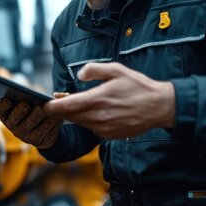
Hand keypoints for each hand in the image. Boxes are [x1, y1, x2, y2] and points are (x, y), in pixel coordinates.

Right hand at [0, 98, 62, 148]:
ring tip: (43, 108)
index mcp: (6, 113)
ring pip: (28, 124)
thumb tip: (52, 95)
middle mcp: (12, 125)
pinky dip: (48, 122)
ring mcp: (23, 135)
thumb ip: (36, 95)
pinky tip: (54, 115)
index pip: (0, 109)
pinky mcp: (35, 140)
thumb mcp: (32, 101)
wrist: (45, 128)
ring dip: (36, 115)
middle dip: (20, 111)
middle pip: (14, 118)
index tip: (8, 100)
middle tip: (26, 104)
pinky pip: (42, 130)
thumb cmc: (36, 109)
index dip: (3, 105)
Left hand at [44, 62, 175, 138]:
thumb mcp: (116, 70)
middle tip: (62, 100)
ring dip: (77, 115)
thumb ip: (94, 70)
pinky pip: (92, 128)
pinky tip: (99, 112)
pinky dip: (90, 121)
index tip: (46, 104)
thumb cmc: (138, 86)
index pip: (65, 107)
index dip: (51, 107)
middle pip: (69, 117)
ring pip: (80, 123)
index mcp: (97, 100)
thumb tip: (79, 75)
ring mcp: (103, 128)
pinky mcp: (109, 135)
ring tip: (83, 103)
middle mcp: (98, 117)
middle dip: (62, 110)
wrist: (159, 107)